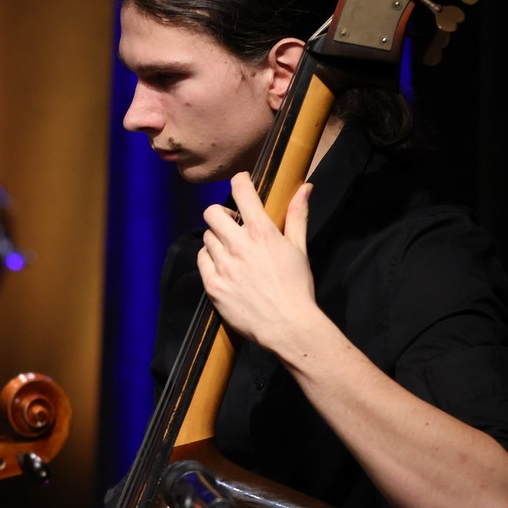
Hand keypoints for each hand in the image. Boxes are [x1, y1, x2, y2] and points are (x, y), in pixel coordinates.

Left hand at [199, 172, 324, 359]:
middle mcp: (238, 245)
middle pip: (212, 212)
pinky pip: (201, 260)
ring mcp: (223, 266)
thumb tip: (305, 187)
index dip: (240, 181)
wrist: (287, 326)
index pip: (241, 190)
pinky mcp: (212, 285)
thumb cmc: (297, 287)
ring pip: (207, 237)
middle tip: (233, 225)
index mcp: (261, 232)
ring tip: (232, 251)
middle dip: (222, 213)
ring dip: (217, 239)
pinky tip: (224, 267)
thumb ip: (298, 215)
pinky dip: (210, 259)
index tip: (242, 183)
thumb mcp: (300, 248)